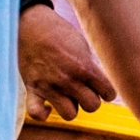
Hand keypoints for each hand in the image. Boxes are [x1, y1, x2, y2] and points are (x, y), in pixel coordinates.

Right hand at [16, 3, 112, 118]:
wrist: (31, 25)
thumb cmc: (58, 33)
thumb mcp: (82, 46)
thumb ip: (90, 67)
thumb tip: (98, 85)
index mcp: (85, 68)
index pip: (108, 93)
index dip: (107, 92)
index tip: (102, 88)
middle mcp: (69, 80)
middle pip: (92, 106)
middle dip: (90, 99)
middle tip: (83, 90)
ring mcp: (50, 86)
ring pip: (70, 114)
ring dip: (71, 107)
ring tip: (67, 97)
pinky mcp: (32, 89)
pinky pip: (37, 113)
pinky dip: (42, 114)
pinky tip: (47, 107)